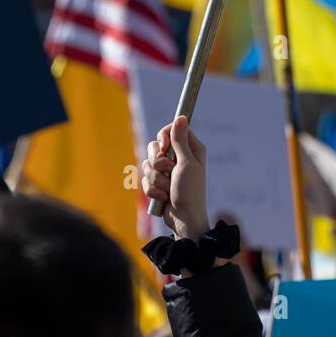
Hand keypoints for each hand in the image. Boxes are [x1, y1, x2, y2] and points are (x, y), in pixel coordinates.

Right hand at [140, 116, 208, 240]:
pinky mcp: (157, 183)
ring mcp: (167, 171)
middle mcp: (178, 157)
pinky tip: (163, 197)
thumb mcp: (186, 164)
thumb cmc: (190, 192)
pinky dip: (152, 189)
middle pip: (156, 145)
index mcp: (190, 149)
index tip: (164, 146)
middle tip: (168, 170)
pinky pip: (145, 179)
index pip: (172, 129)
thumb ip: (180, 141)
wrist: (183, 219)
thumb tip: (181, 116)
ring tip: (167, 188)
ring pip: (147, 163)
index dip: (164, 136)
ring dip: (156, 179)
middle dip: (157, 161)